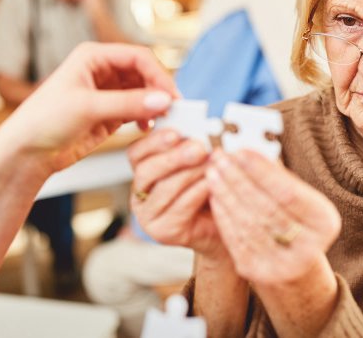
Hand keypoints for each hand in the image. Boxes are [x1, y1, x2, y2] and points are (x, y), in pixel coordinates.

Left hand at [0, 42, 177, 171]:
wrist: (27, 151)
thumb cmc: (44, 120)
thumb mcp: (88, 108)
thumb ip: (127, 104)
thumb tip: (163, 100)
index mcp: (93, 57)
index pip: (138, 57)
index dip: (158, 74)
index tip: (172, 96)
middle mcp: (102, 71)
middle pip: (144, 74)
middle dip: (160, 91)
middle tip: (175, 110)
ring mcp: (106, 93)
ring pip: (143, 93)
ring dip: (155, 105)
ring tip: (164, 121)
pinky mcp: (108, 115)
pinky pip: (137, 111)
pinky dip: (147, 118)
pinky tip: (149, 128)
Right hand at [128, 130, 225, 259]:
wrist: (225, 222)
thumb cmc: (211, 186)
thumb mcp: (200, 162)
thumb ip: (194, 146)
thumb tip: (199, 130)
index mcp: (143, 171)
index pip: (136, 153)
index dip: (153, 141)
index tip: (176, 132)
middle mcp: (139, 193)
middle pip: (145, 171)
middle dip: (173, 157)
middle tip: (199, 148)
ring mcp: (148, 215)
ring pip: (162, 189)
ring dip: (189, 174)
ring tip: (211, 163)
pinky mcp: (163, 232)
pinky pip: (179, 208)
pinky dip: (197, 192)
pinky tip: (211, 183)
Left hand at [205, 149, 340, 287]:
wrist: (293, 267)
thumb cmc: (294, 221)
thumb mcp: (299, 200)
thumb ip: (277, 177)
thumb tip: (246, 151)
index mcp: (324, 223)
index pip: (288, 193)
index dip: (262, 172)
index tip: (240, 151)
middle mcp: (309, 247)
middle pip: (266, 207)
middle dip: (239, 180)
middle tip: (220, 158)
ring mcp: (282, 264)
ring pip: (247, 223)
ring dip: (226, 194)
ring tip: (213, 173)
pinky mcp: (257, 272)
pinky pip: (235, 238)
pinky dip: (223, 214)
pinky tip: (214, 196)